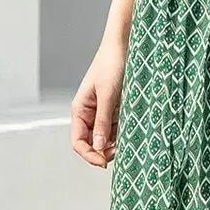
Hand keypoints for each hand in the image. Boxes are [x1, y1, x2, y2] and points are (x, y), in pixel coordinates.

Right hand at [71, 38, 126, 166]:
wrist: (125, 46)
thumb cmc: (112, 64)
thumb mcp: (108, 95)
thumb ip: (102, 122)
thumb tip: (98, 147)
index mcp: (80, 110)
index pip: (78, 142)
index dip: (89, 155)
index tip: (103, 163)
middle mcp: (89, 113)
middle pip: (92, 143)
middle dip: (104, 151)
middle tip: (120, 153)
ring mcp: (103, 112)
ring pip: (106, 138)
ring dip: (115, 143)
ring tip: (128, 140)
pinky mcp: (116, 109)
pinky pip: (117, 127)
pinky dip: (123, 132)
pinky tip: (131, 131)